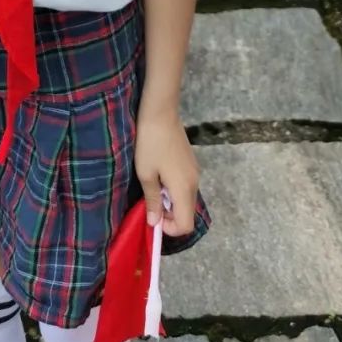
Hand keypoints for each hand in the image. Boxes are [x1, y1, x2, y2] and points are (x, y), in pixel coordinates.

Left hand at [134, 107, 199, 236]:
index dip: (170, 229)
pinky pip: (186, 186)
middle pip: (188, 213)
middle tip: (150, 202)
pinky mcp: (192, 163)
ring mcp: (195, 172)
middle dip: (170, 216)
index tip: (153, 216)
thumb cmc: (150, 144)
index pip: (186, 225)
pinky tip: (160, 175)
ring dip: (171, 202)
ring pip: (187, 200)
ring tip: (153, 186)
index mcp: (184, 189)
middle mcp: (195, 183)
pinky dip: (174, 190)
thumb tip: (154, 223)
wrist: (160, 113)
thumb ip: (152, 201)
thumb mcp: (146, 174)